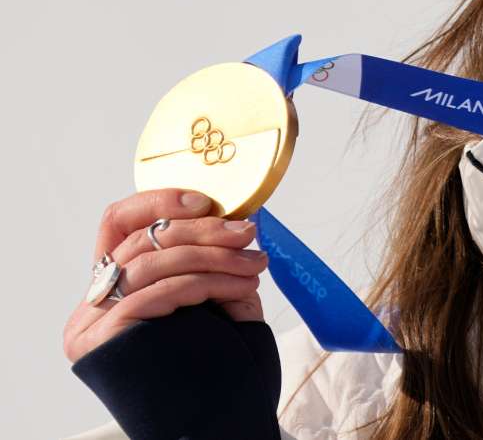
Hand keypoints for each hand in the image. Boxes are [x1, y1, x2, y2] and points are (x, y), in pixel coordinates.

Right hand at [63, 189, 268, 363]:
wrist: (220, 422)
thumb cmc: (218, 367)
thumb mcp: (215, 301)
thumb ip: (210, 261)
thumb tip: (236, 220)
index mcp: (112, 289)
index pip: (118, 225)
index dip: (159, 202)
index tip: (206, 201)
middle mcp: (92, 305)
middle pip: (141, 241)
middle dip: (203, 231)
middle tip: (248, 234)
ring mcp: (94, 324)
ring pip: (153, 263)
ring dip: (214, 257)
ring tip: (254, 265)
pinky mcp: (107, 340)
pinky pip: (159, 292)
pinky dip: (205, 282)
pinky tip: (239, 286)